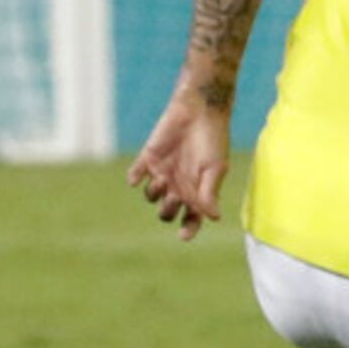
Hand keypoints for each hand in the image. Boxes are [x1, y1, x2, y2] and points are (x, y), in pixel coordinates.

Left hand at [127, 89, 231, 241]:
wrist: (198, 111)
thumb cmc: (212, 140)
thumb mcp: (214, 168)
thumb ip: (209, 193)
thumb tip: (214, 218)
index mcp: (197, 191)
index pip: (191, 218)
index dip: (188, 229)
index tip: (183, 236)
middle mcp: (179, 186)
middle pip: (167, 212)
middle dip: (168, 208)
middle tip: (174, 195)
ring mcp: (162, 173)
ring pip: (150, 196)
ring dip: (154, 192)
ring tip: (162, 178)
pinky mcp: (148, 159)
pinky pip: (135, 175)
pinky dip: (134, 177)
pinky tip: (138, 176)